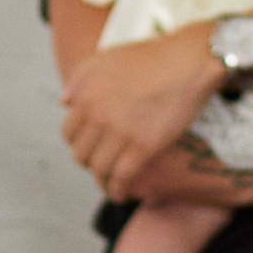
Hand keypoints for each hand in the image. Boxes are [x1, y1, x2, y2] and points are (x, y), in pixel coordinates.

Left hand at [61, 29, 221, 199]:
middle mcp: (97, 114)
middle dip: (90, 163)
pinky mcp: (143, 146)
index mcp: (85, 94)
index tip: (90, 148)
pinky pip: (121, 177)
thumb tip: (64, 104)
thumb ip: (80, 79)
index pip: (69, 133)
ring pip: (99, 169)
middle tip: (102, 166)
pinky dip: (118, 189)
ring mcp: (119, 131)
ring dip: (102, 181)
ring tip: (110, 186)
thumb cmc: (151, 57)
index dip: (78, 144)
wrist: (188, 61)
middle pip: (82, 154)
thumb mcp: (106, 57)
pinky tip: (121, 195)